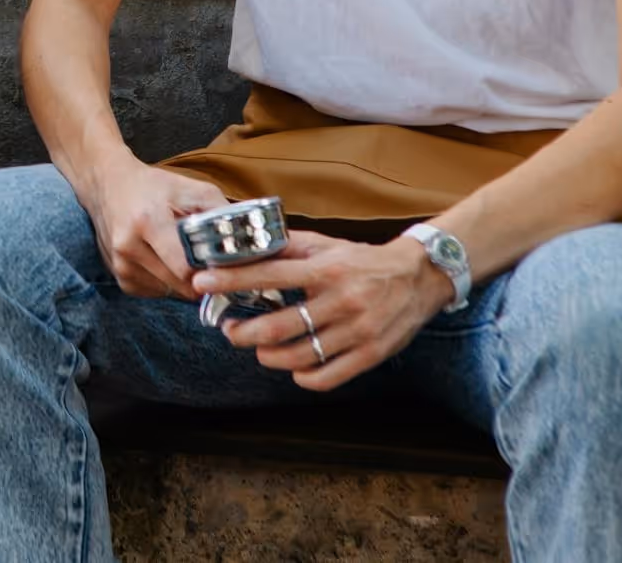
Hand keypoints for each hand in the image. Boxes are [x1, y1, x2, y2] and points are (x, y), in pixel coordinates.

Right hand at [80, 158, 230, 298]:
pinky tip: (166, 260)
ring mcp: (122, 266)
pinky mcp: (121, 280)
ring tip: (184, 256)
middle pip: (182, 285)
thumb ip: (222, 214)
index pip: (186, 267)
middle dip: (203, 279)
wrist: (107, 185)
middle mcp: (129, 247)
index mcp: (148, 222)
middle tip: (212, 263)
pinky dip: (169, 282)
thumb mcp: (191, 189)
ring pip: (172, 292)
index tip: (226, 267)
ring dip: (185, 281)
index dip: (211, 272)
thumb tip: (251, 243)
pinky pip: (158, 293)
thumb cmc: (154, 186)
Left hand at [194, 231, 456, 390]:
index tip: (202, 282)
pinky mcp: (370, 354)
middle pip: (280, 326)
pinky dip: (303, 377)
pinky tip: (292, 369)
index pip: (269, 275)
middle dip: (244, 332)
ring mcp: (357, 331)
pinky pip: (328, 376)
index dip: (231, 280)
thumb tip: (248, 246)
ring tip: (257, 349)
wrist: (418, 278)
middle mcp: (341, 301)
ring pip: (300, 356)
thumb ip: (289, 247)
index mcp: (326, 270)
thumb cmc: (363, 261)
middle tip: (229, 330)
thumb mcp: (327, 245)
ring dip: (269, 356)